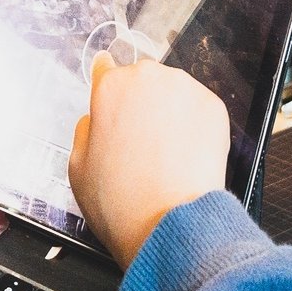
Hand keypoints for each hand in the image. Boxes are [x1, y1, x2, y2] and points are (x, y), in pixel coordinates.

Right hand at [69, 52, 229, 270]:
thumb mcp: (77, 167)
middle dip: (140, 103)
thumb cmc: (121, 202)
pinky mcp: (214, 107)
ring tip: (164, 152)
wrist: (169, 223)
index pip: (105, 67)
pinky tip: (184, 154)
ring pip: (172, 92)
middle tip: (138, 141)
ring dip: (168, 112)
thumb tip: (95, 121)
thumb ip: (85, 131)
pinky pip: (198, 108)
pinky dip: (193, 125)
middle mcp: (148, 78)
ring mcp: (185, 90)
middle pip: (141, 81)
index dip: (107, 84)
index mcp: (110, 88)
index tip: (112, 93)